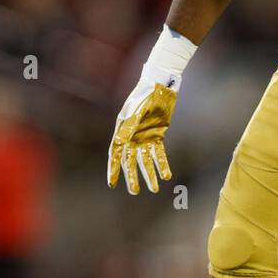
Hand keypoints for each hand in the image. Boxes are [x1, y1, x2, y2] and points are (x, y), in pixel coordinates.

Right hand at [107, 63, 177, 194]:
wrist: (160, 84)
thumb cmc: (144, 95)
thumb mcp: (136, 112)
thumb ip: (129, 127)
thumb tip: (122, 143)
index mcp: (122, 131)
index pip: (115, 154)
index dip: (113, 169)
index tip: (112, 184)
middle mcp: (131, 136)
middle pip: (131, 161)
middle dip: (133, 177)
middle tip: (135, 192)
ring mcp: (144, 136)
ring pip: (146, 160)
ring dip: (150, 174)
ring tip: (154, 189)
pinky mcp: (157, 134)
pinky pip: (159, 153)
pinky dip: (162, 164)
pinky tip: (166, 175)